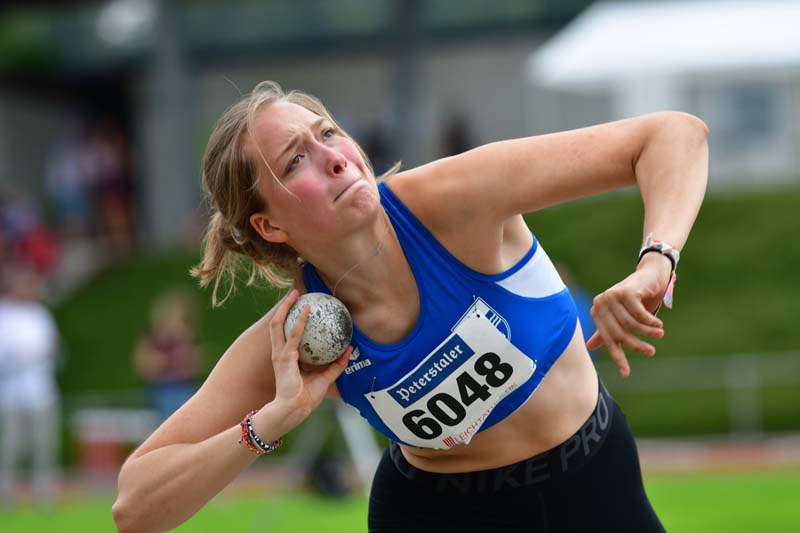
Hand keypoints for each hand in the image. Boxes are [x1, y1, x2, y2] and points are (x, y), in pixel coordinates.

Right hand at [268, 289, 350, 425]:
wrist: (294, 410)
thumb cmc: (306, 397)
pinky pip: (293, 335)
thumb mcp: (325, 378)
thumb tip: (349, 349)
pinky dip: (299, 321)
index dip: (291, 318)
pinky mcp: (284, 357)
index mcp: (286, 357)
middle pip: (278, 323)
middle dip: (284, 306)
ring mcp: (280, 354)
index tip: (301, 305)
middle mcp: (280, 352)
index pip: (286, 332)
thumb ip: (336, 364)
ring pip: (278, 324)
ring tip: (296, 293)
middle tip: (296, 293)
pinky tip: (307, 310)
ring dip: (286, 307)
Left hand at [586, 253, 671, 376]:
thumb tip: (589, 347)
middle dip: (636, 345)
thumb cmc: (635, 299)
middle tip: (651, 352)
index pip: (607, 340)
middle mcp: (600, 303)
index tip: (626, 374)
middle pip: (619, 333)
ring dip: (647, 332)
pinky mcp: (626, 291)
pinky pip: (639, 314)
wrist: (650, 275)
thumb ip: (606, 331)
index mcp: (597, 312)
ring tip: (659, 334)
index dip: (617, 357)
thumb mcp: (620, 317)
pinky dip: (651, 322)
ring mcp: (612, 296)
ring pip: (630, 325)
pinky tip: (658, 324)